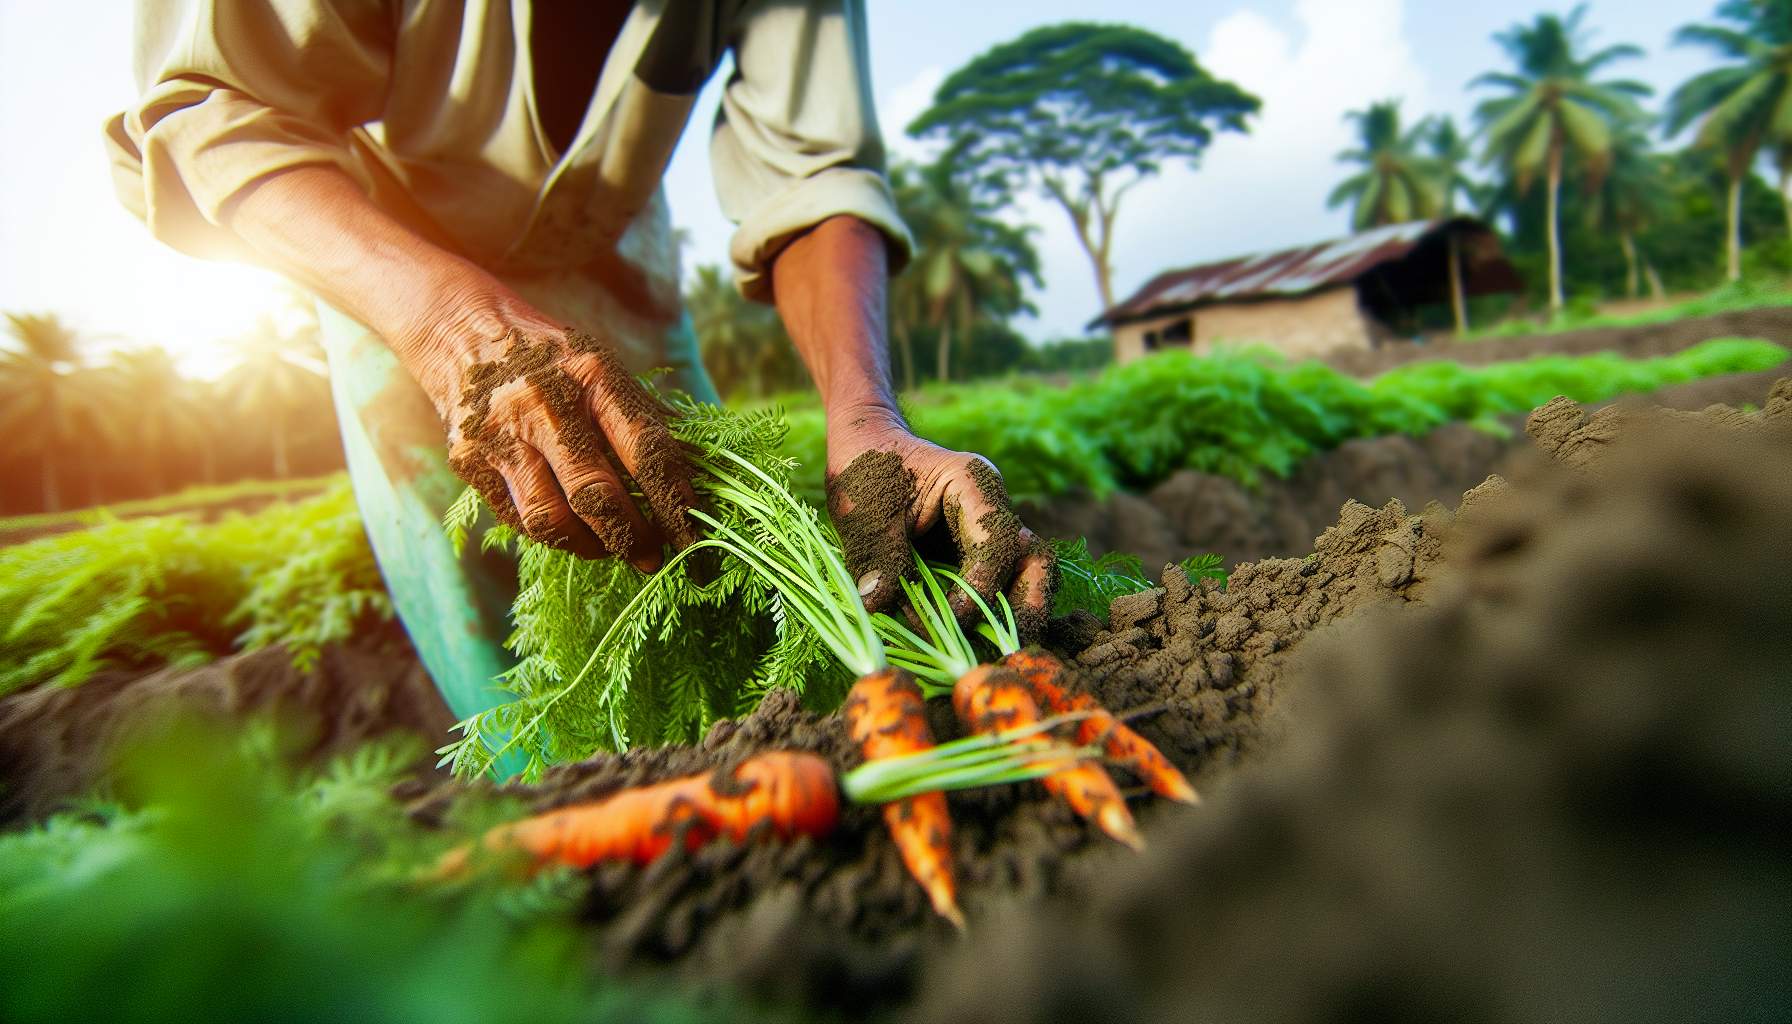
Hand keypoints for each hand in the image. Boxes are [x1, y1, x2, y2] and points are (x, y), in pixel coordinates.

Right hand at [419, 295, 700, 570]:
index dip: (673, 499)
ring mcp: (500, 436)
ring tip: (612, 549)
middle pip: (595, 494)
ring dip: (591, 546)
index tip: (693, 534)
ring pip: (551, 519)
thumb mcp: (603, 368)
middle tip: (654, 558)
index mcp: (591, 376)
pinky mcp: (469, 462)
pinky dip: (554, 535)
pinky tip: (574, 532)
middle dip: (633, 536)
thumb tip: (701, 474)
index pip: (644, 449)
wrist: (463, 335)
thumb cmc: (554, 360)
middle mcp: (542, 405)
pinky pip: (519, 519)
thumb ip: (644, 418)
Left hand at [825, 411, 1056, 640]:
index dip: (981, 585)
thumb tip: (877, 606)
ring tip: (992, 655)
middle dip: (1028, 607)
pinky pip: (993, 592)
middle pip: (1033, 561)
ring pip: (1023, 580)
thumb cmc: (866, 468)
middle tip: (1008, 648)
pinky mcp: (972, 560)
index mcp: (973, 483)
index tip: (954, 617)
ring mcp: (986, 537)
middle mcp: (991, 511)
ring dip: (1012, 618)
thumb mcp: (863, 510)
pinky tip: (967, 646)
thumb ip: (877, 555)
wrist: (864, 447)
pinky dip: (985, 619)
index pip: (997, 540)